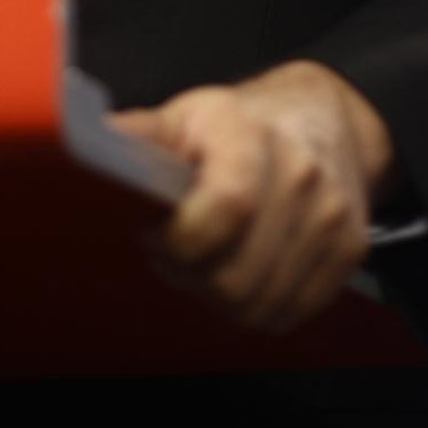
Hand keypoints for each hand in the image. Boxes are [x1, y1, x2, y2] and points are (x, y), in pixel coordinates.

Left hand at [111, 60, 398, 333]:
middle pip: (237, 275)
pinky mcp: (349, 248)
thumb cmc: (240, 123)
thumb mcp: (185, 115)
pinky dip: (260, 305)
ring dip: (223, 296)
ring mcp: (329, 214)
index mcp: (247, 134)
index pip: (227, 207)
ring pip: (260, 304)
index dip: (181, 241)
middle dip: (193, 276)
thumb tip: (78, 138)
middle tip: (180, 252)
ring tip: (211, 260)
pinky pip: (291, 312)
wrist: (323, 117)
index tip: (158, 236)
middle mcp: (298, 173)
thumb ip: (139, 138)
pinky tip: (245, 269)